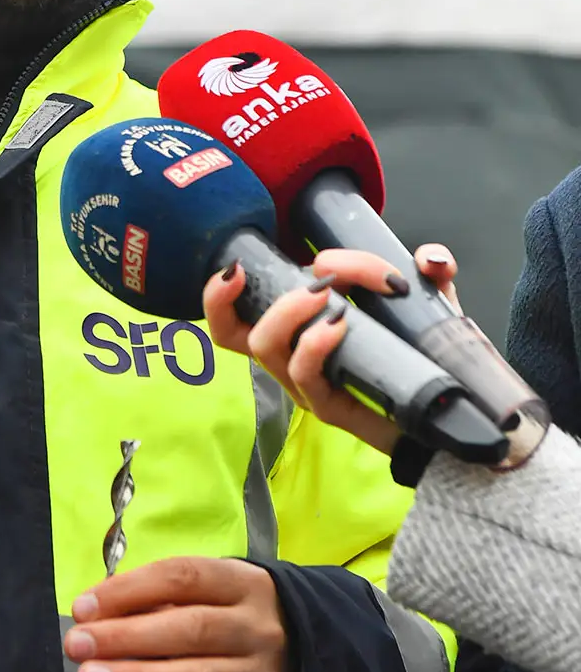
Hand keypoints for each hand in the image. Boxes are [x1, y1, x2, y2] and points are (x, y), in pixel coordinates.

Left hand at [63, 557, 293, 671]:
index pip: (183, 578)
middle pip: (189, 628)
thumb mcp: (208, 596)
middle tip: (77, 644)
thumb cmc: (229, 621)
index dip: (129, 590)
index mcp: (242, 584)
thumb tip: (93, 614)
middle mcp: (255, 628)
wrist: (296, 671)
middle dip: (126, 636)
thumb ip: (157, 600)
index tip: (83, 607)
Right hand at [202, 243, 461, 455]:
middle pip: (232, 333)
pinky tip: (339, 325)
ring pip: (264, 348)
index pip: (235, 315)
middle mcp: (293, 358)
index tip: (236, 265)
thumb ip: (429, 272)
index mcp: (297, 329)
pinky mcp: (329, 408)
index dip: (218, 293)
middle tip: (299, 277)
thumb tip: (428, 258)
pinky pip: (305, 376)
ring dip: (287, 311)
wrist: (454, 414)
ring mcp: (308, 385)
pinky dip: (313, 344)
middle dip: (242, 297)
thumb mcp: (427, 304)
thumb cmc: (425, 356)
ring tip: (326, 297)